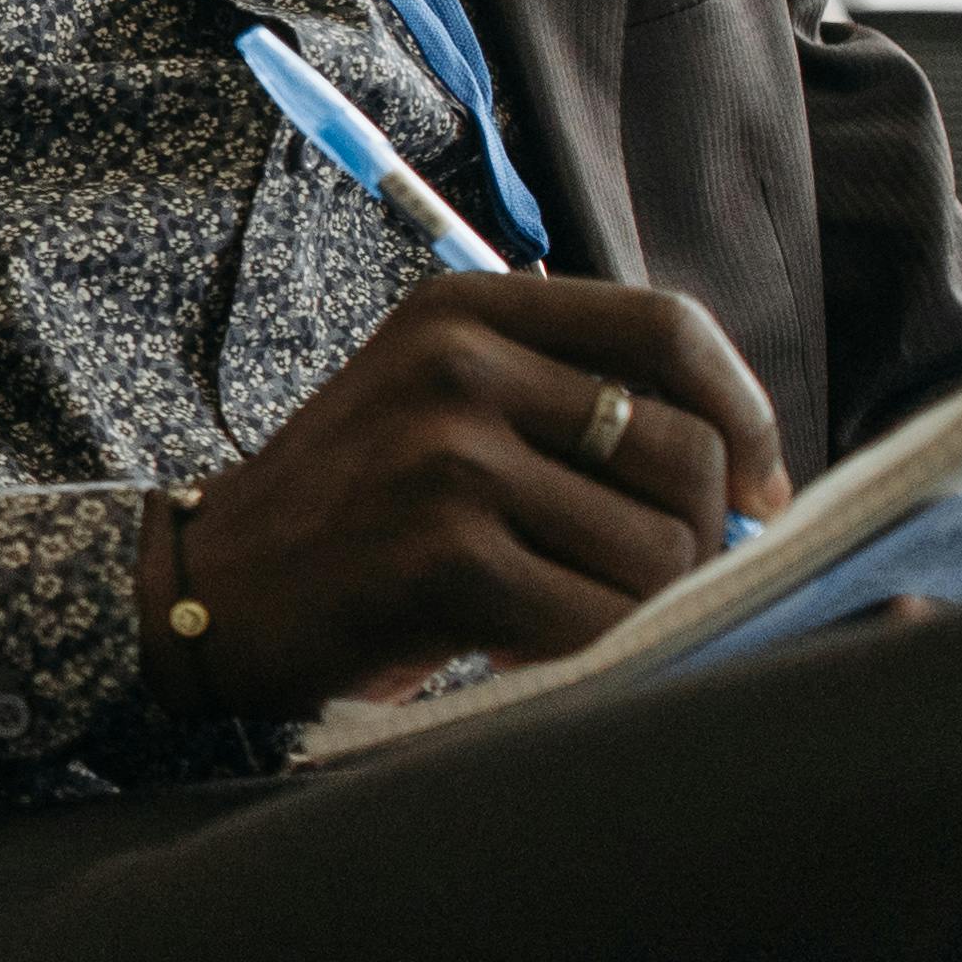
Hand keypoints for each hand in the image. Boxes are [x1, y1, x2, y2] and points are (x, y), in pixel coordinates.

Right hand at [149, 271, 794, 717]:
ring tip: (564, 612)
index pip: (667, 327)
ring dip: (638, 606)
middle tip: (646, 581)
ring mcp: (446, 460)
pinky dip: (590, 652)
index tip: (753, 490)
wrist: (208, 592)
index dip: (743, 413)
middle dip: (696, 537)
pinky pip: (598, 619)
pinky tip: (523, 644)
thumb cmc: (352, 513)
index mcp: (464, 309)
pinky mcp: (441, 558)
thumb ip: (568, 405)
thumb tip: (748, 485)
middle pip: (684, 449)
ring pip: (657, 547)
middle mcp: (456, 366)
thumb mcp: (440, 406)